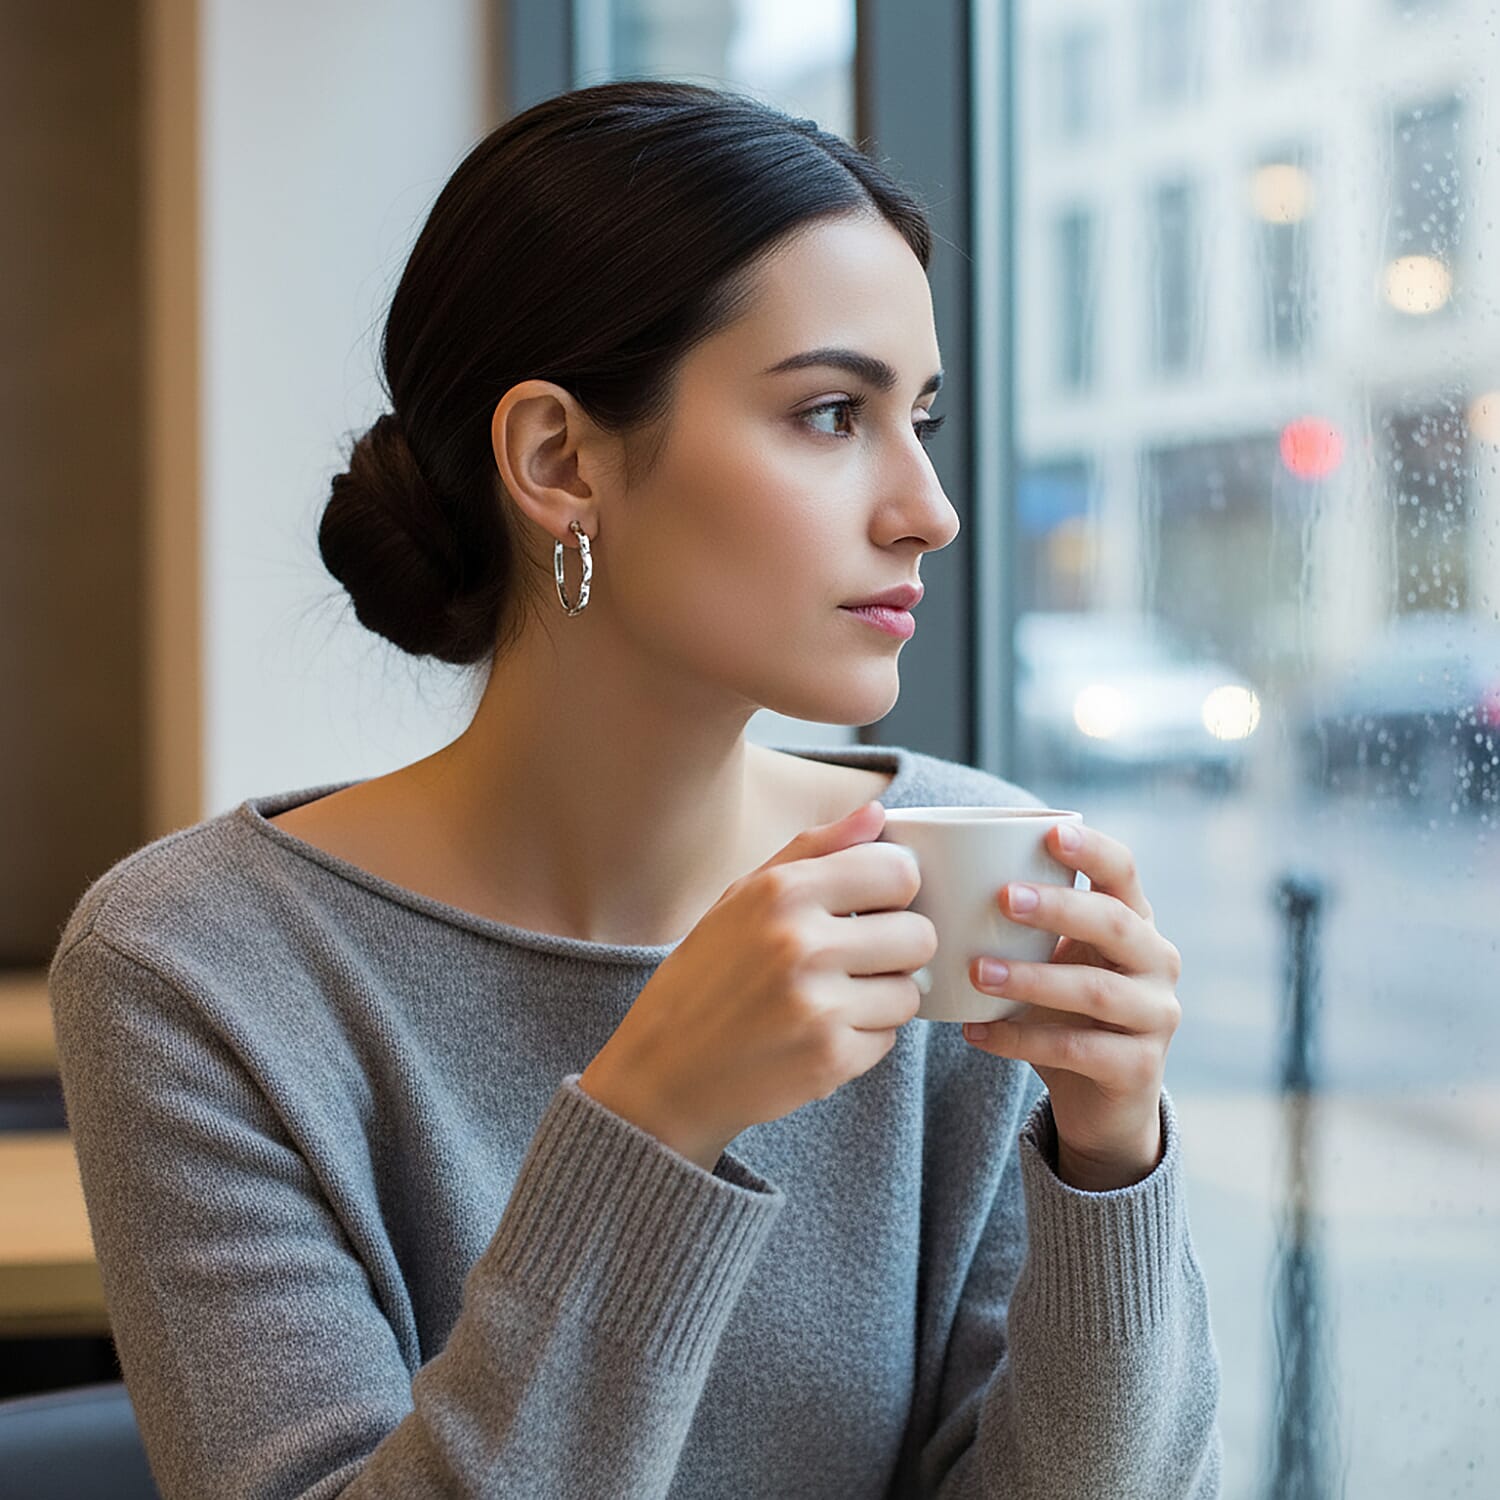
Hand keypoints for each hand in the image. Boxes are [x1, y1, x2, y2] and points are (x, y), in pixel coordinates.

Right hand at [580, 801, 933, 1171]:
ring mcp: (818, 1007)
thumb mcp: (743, 896)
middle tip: (855, 960)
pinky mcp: (829, 1061)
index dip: (894, 890)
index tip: (872, 905)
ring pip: (910, 992)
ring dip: (882, 998)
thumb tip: (878, 812)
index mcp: (782, 892)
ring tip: (833, 999)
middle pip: (919, 935)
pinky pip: (889, 1040)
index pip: (900, 871)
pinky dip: (863, 1039)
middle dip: (897, 948)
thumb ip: (815, 848)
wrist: (662, 1072)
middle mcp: (802, 944)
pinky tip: (818, 1034)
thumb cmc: (705, 976)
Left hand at [963, 821, 1181, 1191]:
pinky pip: (1076, 1049)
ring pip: (1095, 990)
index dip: (1093, 849)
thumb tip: (927, 869)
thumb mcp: (1048, 959)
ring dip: (1032, 978)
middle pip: (1115, 923)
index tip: (1049, 832)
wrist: (1100, 1101)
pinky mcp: (1139, 1068)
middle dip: (1059, 907)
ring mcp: (1154, 1016)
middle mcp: (1156, 962)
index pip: (1124, 872)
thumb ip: (1018, 921)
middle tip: (1003, 897)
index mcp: (1135, 922)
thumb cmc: (1060, 1009)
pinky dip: (1021, 1038)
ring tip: (977, 971)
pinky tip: (976, 1031)